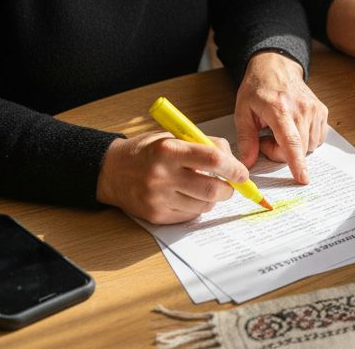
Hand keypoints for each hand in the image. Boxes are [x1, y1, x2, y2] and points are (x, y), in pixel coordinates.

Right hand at [96, 132, 244, 223]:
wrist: (111, 171)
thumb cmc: (146, 151)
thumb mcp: (173, 138)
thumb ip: (204, 145)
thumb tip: (233, 160)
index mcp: (169, 150)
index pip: (213, 160)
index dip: (234, 168)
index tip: (242, 174)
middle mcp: (162, 175)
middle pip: (211, 189)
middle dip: (228, 190)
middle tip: (230, 186)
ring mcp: (158, 198)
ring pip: (203, 206)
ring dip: (212, 200)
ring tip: (206, 189)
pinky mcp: (156, 215)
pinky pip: (189, 216)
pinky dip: (196, 208)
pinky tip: (188, 197)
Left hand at [233, 51, 327, 183]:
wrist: (276, 66)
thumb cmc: (258, 88)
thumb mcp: (242, 111)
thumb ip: (246, 139)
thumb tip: (248, 163)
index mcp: (279, 109)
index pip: (291, 141)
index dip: (297, 162)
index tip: (302, 178)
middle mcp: (301, 109)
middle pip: (300, 149)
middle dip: (281, 153)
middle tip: (266, 139)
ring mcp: (314, 110)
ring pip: (309, 146)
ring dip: (294, 147)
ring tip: (279, 131)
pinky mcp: (322, 111)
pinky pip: (317, 138)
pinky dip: (305, 140)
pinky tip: (293, 129)